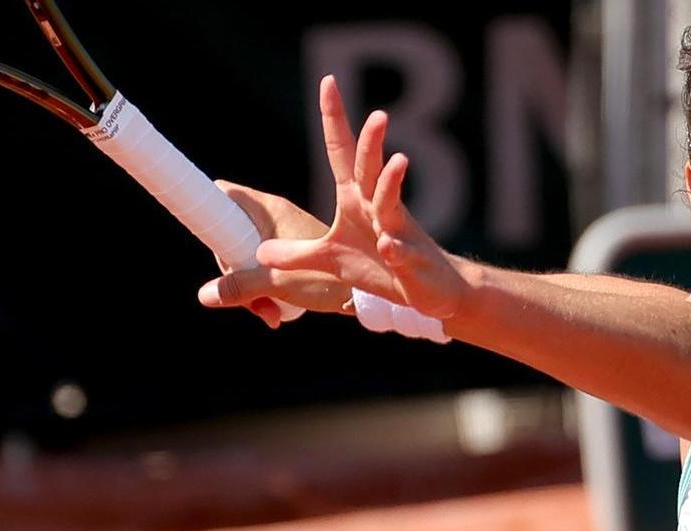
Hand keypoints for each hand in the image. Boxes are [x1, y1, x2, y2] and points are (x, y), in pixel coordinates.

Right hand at [198, 182, 351, 327]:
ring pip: (248, 255)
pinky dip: (266, 289)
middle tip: (246, 298)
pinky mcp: (297, 254)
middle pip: (231, 233)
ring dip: (250, 285)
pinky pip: (266, 267)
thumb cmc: (330, 279)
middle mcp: (277, 215)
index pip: (223, 193)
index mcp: (270, 208)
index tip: (208, 239)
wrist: (373, 293)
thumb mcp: (277, 283)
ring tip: (268, 312)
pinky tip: (276, 312)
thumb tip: (203, 295)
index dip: (207, 211)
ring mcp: (287, 235)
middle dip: (231, 268)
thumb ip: (239, 286)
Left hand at [255, 75, 472, 320]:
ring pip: (393, 202)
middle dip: (372, 142)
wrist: (430, 288)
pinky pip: (400, 252)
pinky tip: (388, 246)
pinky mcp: (409, 261)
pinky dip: (395, 249)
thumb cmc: (382, 268)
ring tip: (398, 159)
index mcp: (357, 199)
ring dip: (393, 182)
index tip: (329, 81)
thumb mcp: (330, 261)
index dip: (335, 119)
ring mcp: (396, 232)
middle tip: (378, 114)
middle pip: (371, 169)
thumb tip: (260, 250)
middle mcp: (378, 208)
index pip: (342, 152)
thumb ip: (295, 254)